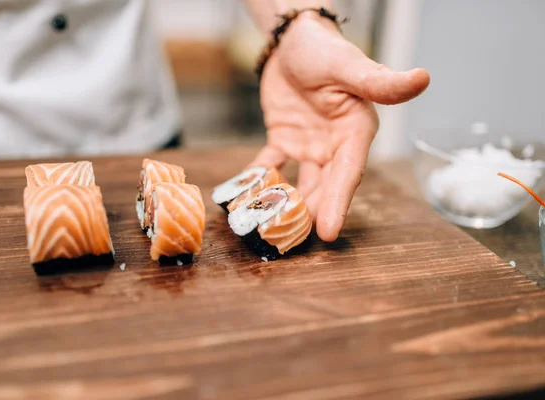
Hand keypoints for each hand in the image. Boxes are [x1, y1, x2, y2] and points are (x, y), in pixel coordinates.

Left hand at [252, 13, 429, 241]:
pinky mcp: (285, 141)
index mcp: (355, 132)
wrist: (292, 40)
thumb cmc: (324, 49)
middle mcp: (335, 145)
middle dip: (311, 213)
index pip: (348, 173)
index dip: (339, 203)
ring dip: (288, 204)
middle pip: (325, 186)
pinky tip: (247, 197)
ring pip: (301, 183)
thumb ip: (378, 81)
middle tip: (293, 240)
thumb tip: (422, 78)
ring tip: (273, 229)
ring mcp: (310, 146)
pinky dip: (260, 180)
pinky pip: (272, 165)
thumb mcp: (348, 65)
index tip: (328, 233)